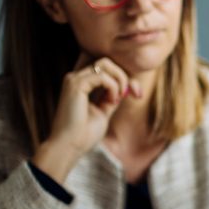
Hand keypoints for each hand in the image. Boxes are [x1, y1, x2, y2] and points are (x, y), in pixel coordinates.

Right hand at [33, 55, 142, 183]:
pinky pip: (102, 76)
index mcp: (82, 84)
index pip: (107, 69)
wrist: (70, 146)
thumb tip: (128, 87)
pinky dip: (112, 87)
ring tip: (116, 100)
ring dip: (119, 81)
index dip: (125, 78)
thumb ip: (113, 98)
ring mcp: (74, 79)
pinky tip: (111, 101)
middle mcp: (76, 78)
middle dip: (124, 76)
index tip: (138, 95)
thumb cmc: (84, 134)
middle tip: (131, 95)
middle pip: (107, 62)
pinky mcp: (75, 84)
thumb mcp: (104, 112)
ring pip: (105, 64)